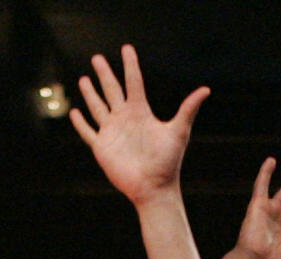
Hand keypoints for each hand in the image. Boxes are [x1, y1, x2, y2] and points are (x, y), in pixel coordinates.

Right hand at [70, 44, 208, 203]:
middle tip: (97, 57)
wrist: (154, 189)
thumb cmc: (168, 162)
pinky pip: (88, 132)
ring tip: (84, 78)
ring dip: (91, 94)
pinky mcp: (102, 147)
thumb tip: (206, 90)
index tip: (127, 48)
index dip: (130, 65)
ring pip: (98, 107)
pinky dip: (81, 123)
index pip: (134, 82)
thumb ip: (188, 109)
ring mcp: (112, 132)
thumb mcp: (178, 132)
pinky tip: (75, 113)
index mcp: (141, 112)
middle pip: (112, 90)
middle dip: (105, 74)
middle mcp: (125, 119)